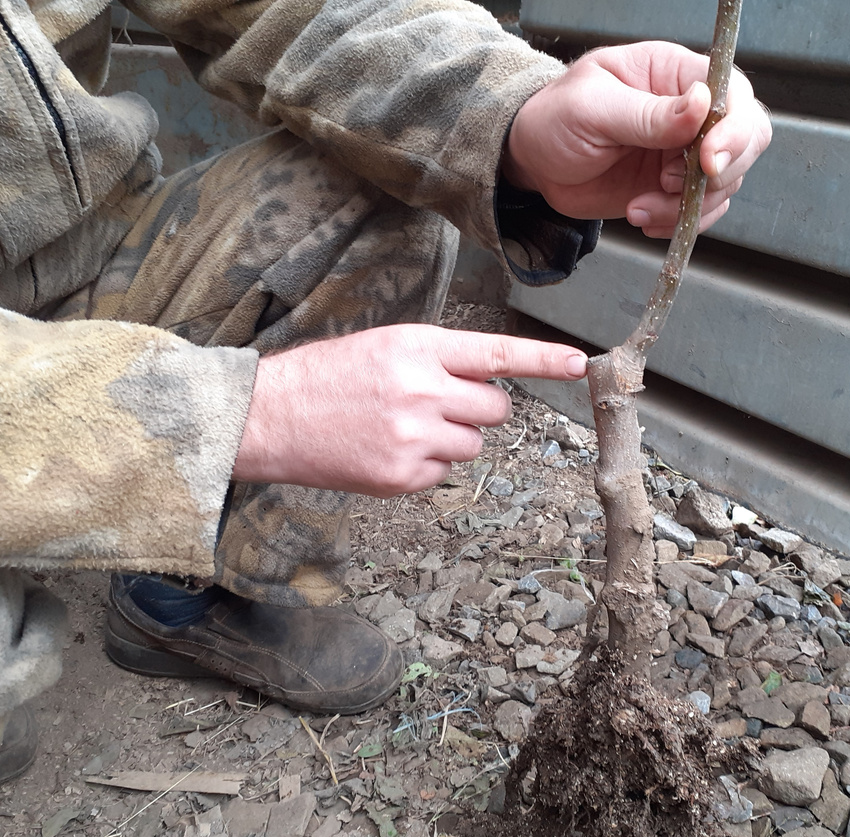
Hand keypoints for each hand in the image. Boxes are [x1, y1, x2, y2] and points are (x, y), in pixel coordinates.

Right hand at [232, 325, 586, 496]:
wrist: (269, 418)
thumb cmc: (328, 378)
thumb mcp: (385, 347)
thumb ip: (439, 361)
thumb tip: (485, 386)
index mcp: (418, 347)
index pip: (497, 353)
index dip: (544, 361)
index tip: (580, 365)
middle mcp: (422, 389)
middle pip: (495, 409)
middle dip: (475, 410)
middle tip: (434, 406)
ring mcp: (413, 436)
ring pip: (473, 445)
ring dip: (450, 440)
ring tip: (401, 428)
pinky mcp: (401, 476)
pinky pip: (442, 474)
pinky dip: (423, 467)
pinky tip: (385, 452)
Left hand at [504, 41, 771, 238]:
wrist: (534, 161)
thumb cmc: (554, 117)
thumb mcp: (592, 108)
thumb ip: (647, 113)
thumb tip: (702, 104)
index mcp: (674, 74)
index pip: (733, 93)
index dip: (734, 128)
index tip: (707, 160)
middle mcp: (690, 113)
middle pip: (746, 139)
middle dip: (718, 174)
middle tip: (669, 186)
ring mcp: (684, 153)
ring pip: (725, 183)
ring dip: (687, 205)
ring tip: (639, 206)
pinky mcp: (673, 188)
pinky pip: (700, 210)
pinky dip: (677, 222)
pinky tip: (641, 216)